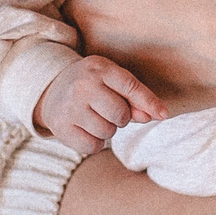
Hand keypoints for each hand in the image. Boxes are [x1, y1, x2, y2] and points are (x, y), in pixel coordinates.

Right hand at [33, 56, 166, 155]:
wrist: (52, 90)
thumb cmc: (92, 85)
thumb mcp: (112, 81)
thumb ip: (134, 97)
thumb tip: (153, 116)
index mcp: (99, 68)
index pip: (130, 87)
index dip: (150, 102)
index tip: (163, 115)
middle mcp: (82, 86)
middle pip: (121, 114)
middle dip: (121, 118)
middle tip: (109, 111)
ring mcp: (70, 107)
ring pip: (108, 132)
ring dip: (108, 130)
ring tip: (95, 118)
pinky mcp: (61, 128)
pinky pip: (93, 146)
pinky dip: (95, 143)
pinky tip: (86, 129)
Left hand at [64, 0, 215, 108]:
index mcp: (93, 8)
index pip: (68, 0)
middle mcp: (100, 54)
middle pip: (83, 36)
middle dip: (101, 23)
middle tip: (143, 5)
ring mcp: (128, 88)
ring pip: (107, 69)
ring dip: (119, 56)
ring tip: (159, 35)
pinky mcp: (156, 110)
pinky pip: (133, 99)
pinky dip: (144, 86)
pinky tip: (176, 62)